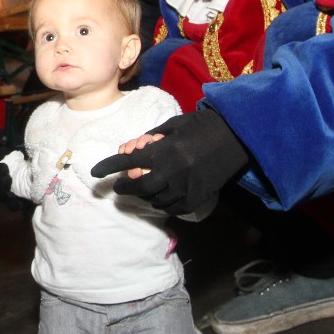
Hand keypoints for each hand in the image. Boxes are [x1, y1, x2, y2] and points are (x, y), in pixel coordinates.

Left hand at [91, 109, 248, 214]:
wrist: (237, 135)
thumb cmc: (202, 125)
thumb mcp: (172, 125)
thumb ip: (149, 139)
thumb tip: (129, 151)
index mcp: (166, 150)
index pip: (128, 162)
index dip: (109, 167)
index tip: (96, 173)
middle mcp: (174, 172)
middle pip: (139, 186)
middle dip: (125, 186)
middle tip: (119, 185)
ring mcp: (187, 187)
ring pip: (156, 200)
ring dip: (144, 195)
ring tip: (141, 188)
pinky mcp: (199, 197)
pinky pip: (174, 208)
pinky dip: (163, 204)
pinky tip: (160, 196)